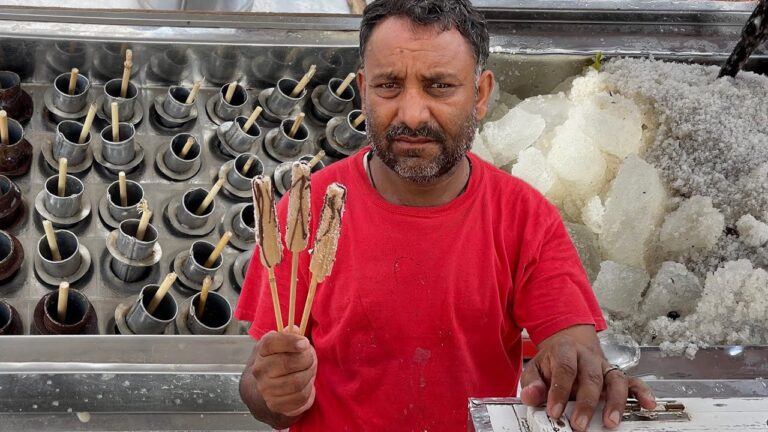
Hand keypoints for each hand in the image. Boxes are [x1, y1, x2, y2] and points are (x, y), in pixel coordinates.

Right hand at [251, 329, 316, 416]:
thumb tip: (295, 329)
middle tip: (311, 357)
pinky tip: (306, 384)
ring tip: (309, 370)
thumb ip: (290, 335)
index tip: (305, 343)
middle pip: (288, 364)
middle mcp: (260, 369)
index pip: (272, 343)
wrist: (267, 384)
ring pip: (296, 382)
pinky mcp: (275, 404)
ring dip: (309, 375)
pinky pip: (299, 398)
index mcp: (262, 350)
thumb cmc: (281, 358)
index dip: (290, 342)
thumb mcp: (284, 342)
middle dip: (306, 360)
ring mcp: (265, 388)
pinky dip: (308, 390)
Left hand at [520, 326, 655, 430]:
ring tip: (610, 422)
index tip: (554, 411)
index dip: (559, 391)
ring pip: (615, 380)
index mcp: (566, 350)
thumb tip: (531, 395)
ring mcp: (604, 366)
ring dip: (615, 402)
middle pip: (591, 377)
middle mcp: (588, 357)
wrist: (568, 344)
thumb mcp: (535, 368)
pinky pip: (632, 382)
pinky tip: (647, 404)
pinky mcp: (616, 375)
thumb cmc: (553, 361)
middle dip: (586, 403)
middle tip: (579, 425)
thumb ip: (532, 383)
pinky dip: (641, 392)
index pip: (564, 369)